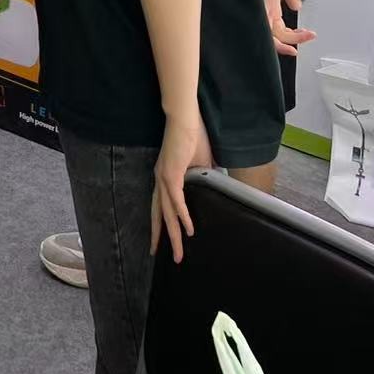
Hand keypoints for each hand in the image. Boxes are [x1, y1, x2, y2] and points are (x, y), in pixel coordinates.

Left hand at [152, 112, 212, 263]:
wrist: (185, 117)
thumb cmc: (193, 136)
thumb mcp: (201, 163)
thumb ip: (204, 178)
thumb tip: (215, 187)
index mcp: (165, 177)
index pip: (160, 206)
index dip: (160, 224)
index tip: (160, 241)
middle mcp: (160, 180)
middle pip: (159, 214)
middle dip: (161, 237)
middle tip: (161, 257)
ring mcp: (164, 177)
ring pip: (166, 213)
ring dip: (173, 234)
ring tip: (178, 253)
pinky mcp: (171, 173)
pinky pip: (176, 200)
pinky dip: (182, 216)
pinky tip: (188, 229)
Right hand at [263, 0, 315, 60]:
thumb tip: (296, 6)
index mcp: (262, 1)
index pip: (270, 31)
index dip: (281, 44)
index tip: (294, 48)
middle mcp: (262, 5)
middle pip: (272, 34)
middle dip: (289, 41)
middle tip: (307, 37)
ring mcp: (265, 4)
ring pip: (274, 30)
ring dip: (289, 35)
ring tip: (305, 34)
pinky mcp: (269, 1)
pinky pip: (276, 21)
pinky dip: (287, 28)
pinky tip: (296, 27)